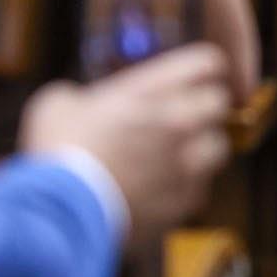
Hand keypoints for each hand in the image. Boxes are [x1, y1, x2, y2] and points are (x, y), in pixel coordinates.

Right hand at [20, 44, 232, 242]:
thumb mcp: (57, 105)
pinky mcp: (184, 201)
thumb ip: (76, 95)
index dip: (203, 69)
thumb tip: (75, 102)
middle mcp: (180, 122)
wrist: (60, 214)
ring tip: (173, 157)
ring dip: (199, 149)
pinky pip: (198, 189)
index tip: (196, 78)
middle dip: (203, 107)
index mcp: (153, 91)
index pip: (207, 62)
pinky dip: (184, 188)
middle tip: (181, 118)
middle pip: (219, 103)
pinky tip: (158, 191)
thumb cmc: (57, 155)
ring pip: (217, 147)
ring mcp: (187, 163)